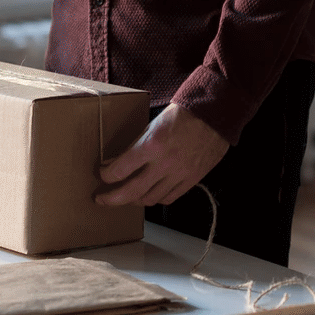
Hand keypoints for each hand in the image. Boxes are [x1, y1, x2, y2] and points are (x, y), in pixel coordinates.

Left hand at [96, 104, 229, 206]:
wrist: (213, 114)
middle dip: (111, 199)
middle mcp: (164, 163)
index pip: (120, 170)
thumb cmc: (182, 115)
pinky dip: (156, 199)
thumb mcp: (152, 125)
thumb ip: (134, 146)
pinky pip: (169, 198)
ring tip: (127, 196)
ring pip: (150, 199)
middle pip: (131, 192)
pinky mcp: (192, 179)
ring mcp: (180, 174)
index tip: (102, 175)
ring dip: (134, 200)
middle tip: (101, 199)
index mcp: (152, 144)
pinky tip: (150, 194)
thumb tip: (115, 162)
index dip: (106, 175)